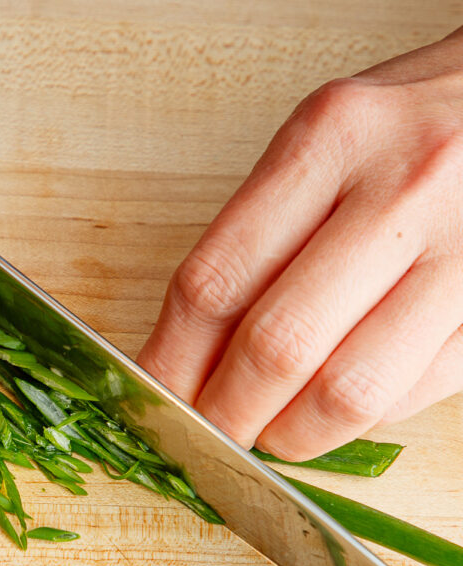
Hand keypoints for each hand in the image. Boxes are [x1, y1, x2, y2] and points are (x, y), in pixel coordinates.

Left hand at [137, 29, 462, 460]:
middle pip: (279, 343)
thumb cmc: (411, 123)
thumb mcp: (323, 140)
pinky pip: (420, 389)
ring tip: (271, 432)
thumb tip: (186, 352)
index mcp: (332, 139)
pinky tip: (339, 403)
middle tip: (209, 433)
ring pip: (352, 388)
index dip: (172, 360)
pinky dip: (366, 417)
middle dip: (227, 413)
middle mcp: (405, 188)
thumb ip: (259, 234)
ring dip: (295, 433)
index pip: (217, 280)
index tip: (154, 396)